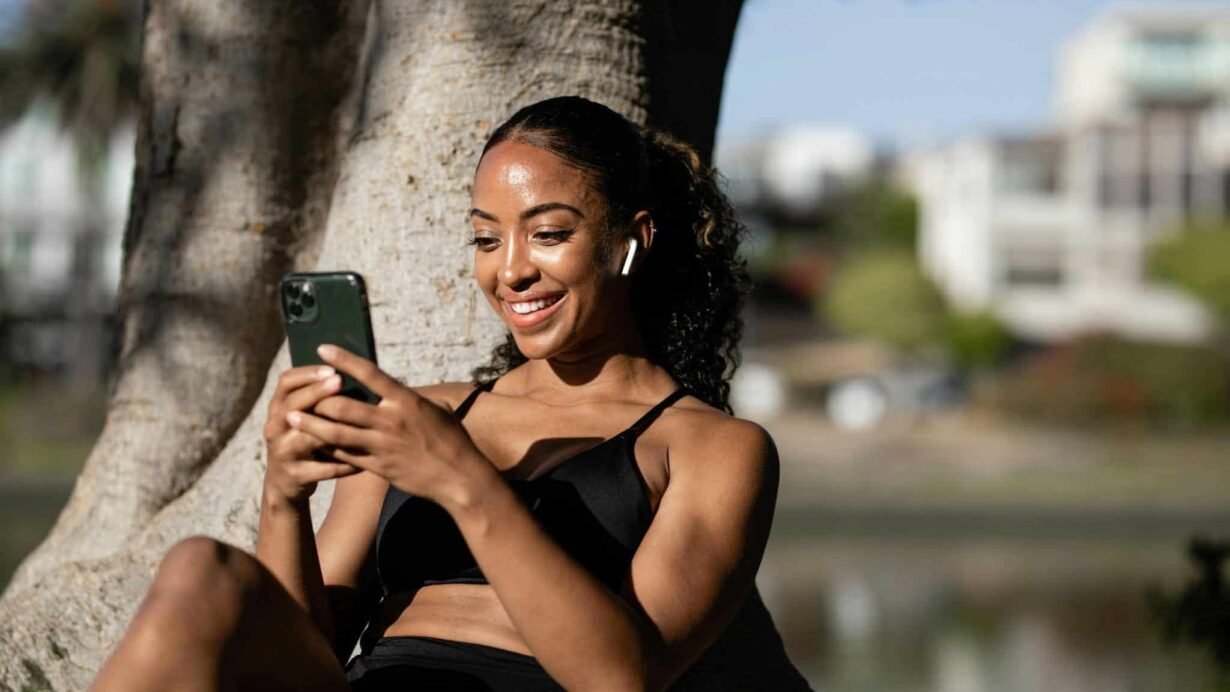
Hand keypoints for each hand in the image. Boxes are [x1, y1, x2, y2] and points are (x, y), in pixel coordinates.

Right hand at [262, 364, 363, 503]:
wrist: (284, 483)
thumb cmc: (302, 440)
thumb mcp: (303, 417)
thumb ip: (318, 398)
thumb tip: (353, 371)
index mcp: (278, 408)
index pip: (286, 382)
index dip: (307, 373)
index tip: (331, 368)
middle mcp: (275, 428)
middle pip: (292, 405)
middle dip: (316, 391)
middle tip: (339, 381)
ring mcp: (283, 453)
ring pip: (307, 437)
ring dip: (333, 427)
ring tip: (357, 420)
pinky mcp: (295, 476)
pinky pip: (325, 469)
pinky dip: (346, 463)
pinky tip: (366, 459)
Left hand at [285, 345, 491, 504]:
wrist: (460, 478)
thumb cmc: (453, 441)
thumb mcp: (437, 411)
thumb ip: (413, 399)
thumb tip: (399, 389)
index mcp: (405, 401)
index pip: (369, 374)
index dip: (344, 360)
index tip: (323, 349)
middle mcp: (391, 420)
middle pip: (342, 405)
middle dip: (318, 398)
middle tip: (303, 393)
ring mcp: (382, 445)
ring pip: (336, 432)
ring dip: (311, 424)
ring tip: (290, 418)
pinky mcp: (378, 467)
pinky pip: (345, 456)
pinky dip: (327, 449)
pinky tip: (313, 444)